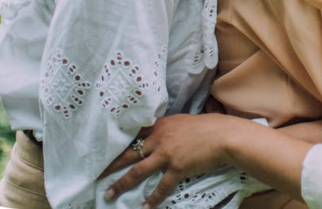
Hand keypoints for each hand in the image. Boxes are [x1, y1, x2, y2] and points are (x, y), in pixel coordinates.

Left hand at [102, 114, 232, 207]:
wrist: (225, 136)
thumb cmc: (209, 127)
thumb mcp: (184, 122)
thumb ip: (168, 129)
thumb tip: (160, 136)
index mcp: (160, 126)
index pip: (134, 136)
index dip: (118, 145)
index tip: (105, 152)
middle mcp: (159, 139)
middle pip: (128, 155)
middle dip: (111, 166)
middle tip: (96, 175)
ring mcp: (166, 155)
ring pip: (137, 172)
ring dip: (121, 185)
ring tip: (109, 194)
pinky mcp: (176, 169)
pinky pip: (160, 186)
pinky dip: (152, 198)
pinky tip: (145, 206)